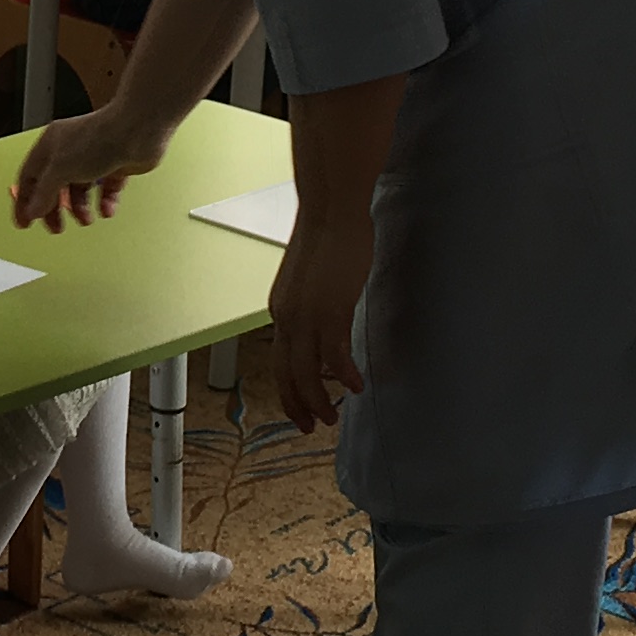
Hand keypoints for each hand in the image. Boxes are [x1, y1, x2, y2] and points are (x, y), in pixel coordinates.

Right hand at [9, 99, 169, 229]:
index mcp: (51, 146)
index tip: (24, 222)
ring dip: (81, 209)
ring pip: (81, 191)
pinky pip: (106, 191)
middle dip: (54, 209)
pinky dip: (105, 203)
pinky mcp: (116, 166)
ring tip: (85, 219)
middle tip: (56, 227)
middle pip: (54, 187)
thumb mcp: (60, 169)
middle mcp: (71, 151)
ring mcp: (94, 158)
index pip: (30, 177)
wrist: (138, 131)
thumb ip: (44, 192)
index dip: (25, 201)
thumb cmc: (100, 138)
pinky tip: (106, 209)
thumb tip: (32, 210)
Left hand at [270, 209, 373, 432]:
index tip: (300, 406)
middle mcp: (287, 318)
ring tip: (332, 416)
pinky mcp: (332, 310)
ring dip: (318, 399)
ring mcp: (308, 316)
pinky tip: (355, 386)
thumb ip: (314, 304)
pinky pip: (335, 355)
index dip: (289, 388)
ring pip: (307, 372)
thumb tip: (326, 321)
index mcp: (280, 311)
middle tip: (312, 425)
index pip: (280, 361)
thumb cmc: (327, 237)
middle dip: (298, 405)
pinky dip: (344, 375)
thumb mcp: (311, 281)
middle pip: (287, 374)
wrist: (331, 210)